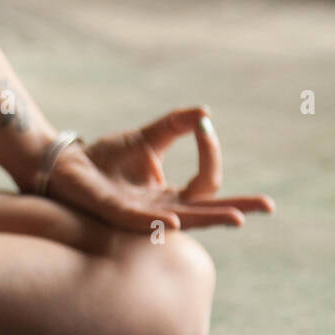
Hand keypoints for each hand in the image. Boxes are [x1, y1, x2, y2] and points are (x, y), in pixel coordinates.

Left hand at [44, 107, 273, 232]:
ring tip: (235, 218)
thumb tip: (205, 113)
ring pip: (179, 221)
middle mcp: (160, 211)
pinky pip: (140, 221)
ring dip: (207, 219)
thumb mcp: (146, 139)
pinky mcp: (113, 212)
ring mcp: (138, 215)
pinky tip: (175, 219)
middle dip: (237, 208)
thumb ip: (174, 126)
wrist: (66, 163)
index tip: (205, 128)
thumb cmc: (105, 157)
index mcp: (169, 195)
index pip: (205, 182)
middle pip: (206, 213)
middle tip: (268, 205)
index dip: (210, 154)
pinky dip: (158, 220)